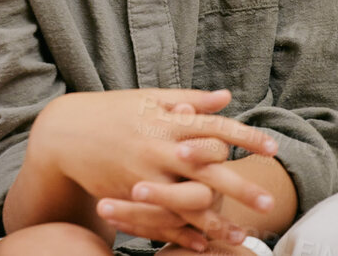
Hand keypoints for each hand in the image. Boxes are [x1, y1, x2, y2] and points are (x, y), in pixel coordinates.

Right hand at [28, 89, 276, 247]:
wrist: (65, 133)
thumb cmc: (112, 111)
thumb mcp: (149, 99)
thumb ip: (190, 100)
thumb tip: (226, 97)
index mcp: (166, 121)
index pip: (214, 127)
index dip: (245, 137)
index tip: (272, 147)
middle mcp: (158, 149)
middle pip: (208, 170)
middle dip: (240, 187)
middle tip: (269, 203)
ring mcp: (144, 175)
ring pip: (187, 203)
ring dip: (217, 221)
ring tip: (242, 236)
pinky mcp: (130, 196)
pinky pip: (162, 220)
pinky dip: (184, 234)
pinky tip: (206, 243)